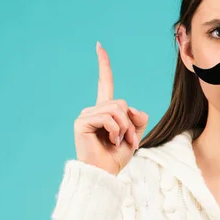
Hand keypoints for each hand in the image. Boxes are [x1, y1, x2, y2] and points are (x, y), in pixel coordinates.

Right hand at [73, 41, 148, 174]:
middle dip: (130, 123)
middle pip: (121, 102)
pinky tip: (112, 141)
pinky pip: (108, 117)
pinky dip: (117, 131)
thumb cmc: (116, 157)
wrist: (105, 174)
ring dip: (125, 128)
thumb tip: (132, 109)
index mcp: (105, 110)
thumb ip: (137, 118)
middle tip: (126, 140)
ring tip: (119, 142)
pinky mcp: (82, 122)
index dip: (103, 64)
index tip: (99, 45)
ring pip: (117, 109)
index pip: (105, 83)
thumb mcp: (134, 135)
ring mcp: (86, 115)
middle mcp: (93, 109)